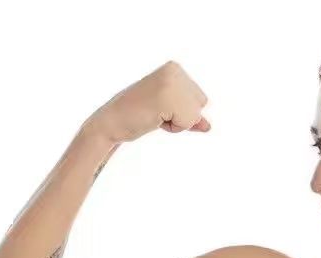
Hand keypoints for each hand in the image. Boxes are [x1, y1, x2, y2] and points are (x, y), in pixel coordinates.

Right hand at [88, 60, 210, 144]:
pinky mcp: (168, 98)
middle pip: (201, 105)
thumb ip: (190, 116)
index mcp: (175, 68)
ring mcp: (171, 83)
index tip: (159, 106)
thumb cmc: (138, 117)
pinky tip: (154, 119)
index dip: (182, 110)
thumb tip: (208, 126)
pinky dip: (173, 128)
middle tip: (156, 112)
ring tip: (155, 115)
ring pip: (196, 115)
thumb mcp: (169, 112)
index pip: (201, 99)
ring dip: (177, 123)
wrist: (112, 122)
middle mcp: (175, 70)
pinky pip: (188, 123)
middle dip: (182, 116)